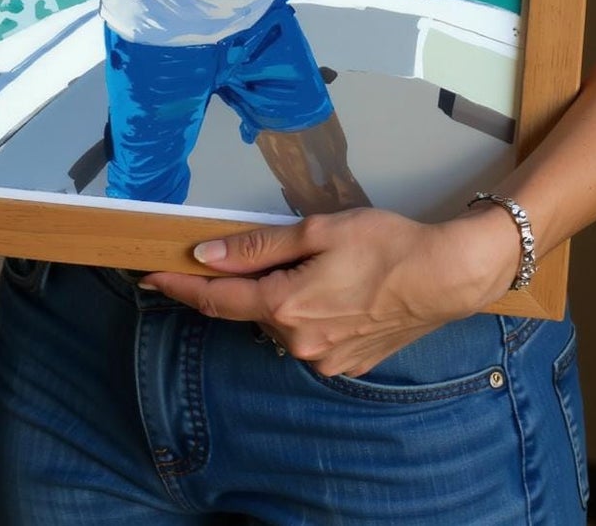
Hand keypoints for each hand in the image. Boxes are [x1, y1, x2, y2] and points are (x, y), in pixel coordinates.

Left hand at [139, 207, 522, 378]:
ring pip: (281, 323)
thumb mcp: (314, 231)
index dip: (178, 288)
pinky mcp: (349, 364)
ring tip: (318, 266)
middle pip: (250, 310)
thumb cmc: (386, 244)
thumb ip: (256, 247)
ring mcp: (327, 360)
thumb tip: (206, 256)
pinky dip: (308, 313)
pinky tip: (336, 289)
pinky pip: (310, 336)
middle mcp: (302, 342)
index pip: (216, 300)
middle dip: (244, 283)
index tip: (147, 278)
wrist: (448, 276)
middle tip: (260, 251)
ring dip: (280, 297)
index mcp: (288, 307)